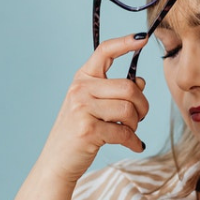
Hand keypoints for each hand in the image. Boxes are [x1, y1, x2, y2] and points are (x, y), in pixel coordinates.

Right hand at [36, 34, 151, 183]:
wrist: (56, 161)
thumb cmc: (78, 132)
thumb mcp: (93, 106)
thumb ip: (115, 91)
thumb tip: (141, 82)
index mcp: (82, 79)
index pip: (104, 51)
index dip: (125, 42)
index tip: (143, 39)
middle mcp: (80, 89)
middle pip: (129, 88)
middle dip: (143, 105)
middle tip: (140, 117)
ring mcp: (82, 109)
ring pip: (129, 109)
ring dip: (137, 124)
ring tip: (131, 131)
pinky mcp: (88, 130)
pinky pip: (124, 132)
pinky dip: (134, 141)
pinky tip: (135, 145)